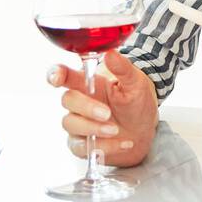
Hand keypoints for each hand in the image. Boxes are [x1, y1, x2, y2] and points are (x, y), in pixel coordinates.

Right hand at [46, 48, 158, 167]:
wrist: (145, 130)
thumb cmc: (136, 103)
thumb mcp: (136, 83)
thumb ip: (123, 68)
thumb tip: (111, 54)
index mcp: (89, 84)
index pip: (65, 75)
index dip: (55, 74)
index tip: (57, 78)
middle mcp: (80, 103)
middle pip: (67, 100)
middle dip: (86, 108)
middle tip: (106, 113)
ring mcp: (78, 123)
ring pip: (71, 124)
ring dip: (93, 128)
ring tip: (115, 130)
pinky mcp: (82, 144)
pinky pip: (81, 148)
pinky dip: (103, 147)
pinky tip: (122, 143)